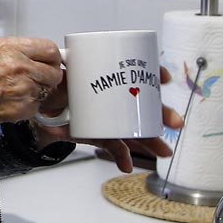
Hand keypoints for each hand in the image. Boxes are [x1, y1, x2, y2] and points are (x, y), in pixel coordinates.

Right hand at [0, 37, 63, 142]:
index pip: (49, 49)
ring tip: (17, 93)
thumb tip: (35, 58)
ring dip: (38, 93)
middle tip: (36, 81)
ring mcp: (23, 88)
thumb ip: (15, 53)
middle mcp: (19, 65)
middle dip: (48, 78)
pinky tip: (12, 103)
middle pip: (54, 72)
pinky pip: (37, 107)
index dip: (51, 58)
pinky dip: (28, 107)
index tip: (50, 63)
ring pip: (48, 91)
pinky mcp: (22, 108)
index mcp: (10, 47)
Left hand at [32, 66, 185, 172]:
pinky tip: (126, 165)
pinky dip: (121, 157)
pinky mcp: (101, 136)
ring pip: (136, 131)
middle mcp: (117, 104)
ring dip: (152, 142)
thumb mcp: (66, 70)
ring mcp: (112, 122)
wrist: (45, 106)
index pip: (139, 77)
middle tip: (176, 122)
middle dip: (163, 115)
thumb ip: (68, 62)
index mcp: (114, 85)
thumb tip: (67, 57)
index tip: (164, 77)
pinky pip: (115, 148)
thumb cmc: (61, 87)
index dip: (154, 75)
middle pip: (145, 109)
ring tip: (165, 151)